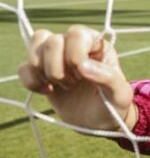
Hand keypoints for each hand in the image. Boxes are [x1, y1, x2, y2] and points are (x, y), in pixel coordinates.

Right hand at [17, 25, 135, 130]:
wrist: (97, 123)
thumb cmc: (112, 106)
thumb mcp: (119, 94)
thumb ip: (108, 78)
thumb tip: (82, 65)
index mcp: (97, 45)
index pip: (76, 33)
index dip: (74, 54)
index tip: (82, 76)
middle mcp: (75, 46)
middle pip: (52, 40)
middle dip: (58, 68)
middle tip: (73, 84)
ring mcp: (56, 57)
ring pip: (35, 45)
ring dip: (43, 71)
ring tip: (60, 86)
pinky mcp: (41, 72)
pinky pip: (23, 66)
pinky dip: (30, 81)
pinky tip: (47, 91)